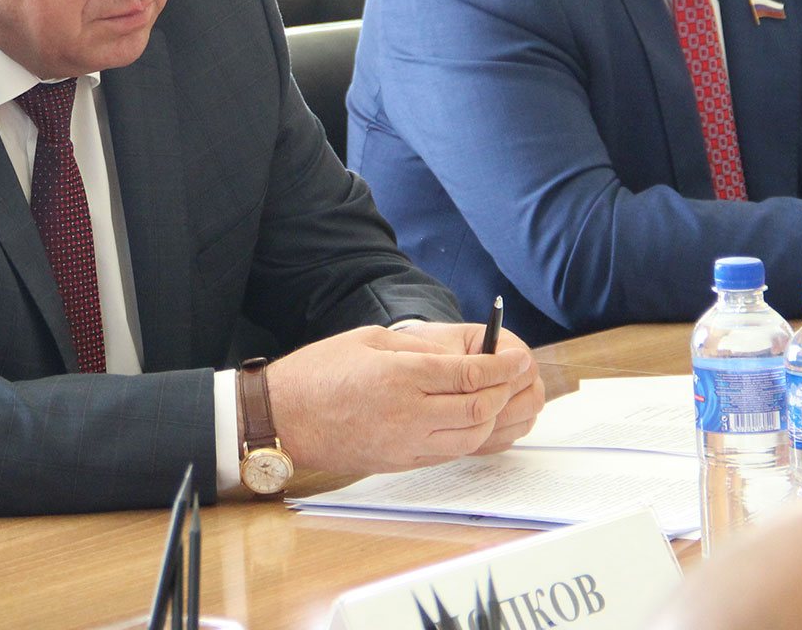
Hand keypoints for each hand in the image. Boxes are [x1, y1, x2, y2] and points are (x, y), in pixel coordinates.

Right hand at [266, 324, 534, 475]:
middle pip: (480, 409)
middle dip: (505, 392)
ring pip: (472, 437)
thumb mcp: (368, 339)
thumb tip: (458, 355)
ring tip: (495, 398)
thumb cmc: (319, 372)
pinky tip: (469, 420)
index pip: (470, 375)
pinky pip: (450, 452)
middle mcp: (409, 413)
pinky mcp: (400, 462)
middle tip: (514, 378)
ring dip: (492, 418)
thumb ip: (416, 348)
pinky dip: (469, 436)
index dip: (502, 367)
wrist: (283, 417)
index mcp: (400, 376)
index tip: (517, 359)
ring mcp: (406, 443)